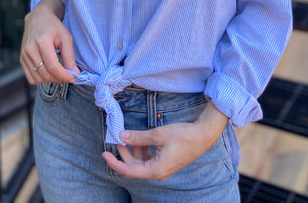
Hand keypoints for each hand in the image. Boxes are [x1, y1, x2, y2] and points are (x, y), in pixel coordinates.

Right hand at [19, 0, 78, 83]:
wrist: (37, 18)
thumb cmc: (54, 27)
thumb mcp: (66, 38)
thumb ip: (69, 56)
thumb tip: (74, 73)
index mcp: (42, 41)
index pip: (52, 66)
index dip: (64, 75)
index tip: (73, 77)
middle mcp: (30, 49)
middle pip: (45, 74)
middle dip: (59, 78)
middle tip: (68, 76)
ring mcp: (24, 55)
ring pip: (37, 78)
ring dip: (50, 80)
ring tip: (59, 73)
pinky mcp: (21, 59)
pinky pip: (30, 77)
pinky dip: (41, 79)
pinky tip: (49, 73)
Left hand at [102, 101, 228, 179]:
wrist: (203, 135)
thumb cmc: (182, 136)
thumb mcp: (157, 134)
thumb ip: (138, 138)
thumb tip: (122, 137)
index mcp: (156, 170)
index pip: (129, 170)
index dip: (115, 162)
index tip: (104, 154)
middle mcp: (158, 172)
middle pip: (135, 166)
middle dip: (125, 152)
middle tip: (118, 138)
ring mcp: (163, 168)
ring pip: (142, 161)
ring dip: (135, 150)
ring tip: (131, 136)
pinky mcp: (166, 162)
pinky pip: (150, 158)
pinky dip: (144, 149)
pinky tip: (143, 138)